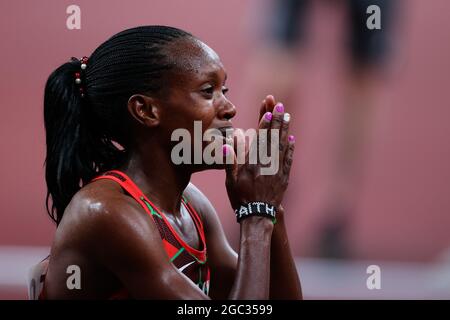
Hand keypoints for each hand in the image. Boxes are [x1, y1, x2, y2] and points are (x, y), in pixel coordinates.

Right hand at [224, 95, 294, 211]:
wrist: (258, 216)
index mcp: (253, 163)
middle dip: (276, 120)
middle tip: (281, 106)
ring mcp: (277, 170)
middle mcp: (267, 164)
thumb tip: (228, 143)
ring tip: (288, 116)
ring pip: (282, 146)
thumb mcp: (230, 181)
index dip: (264, 124)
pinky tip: (292, 138)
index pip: (260, 139)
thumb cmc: (240, 198)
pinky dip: (290, 147)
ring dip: (285, 130)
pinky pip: (288, 159)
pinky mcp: (284, 177)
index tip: (268, 111)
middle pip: (273, 138)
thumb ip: (230, 161)